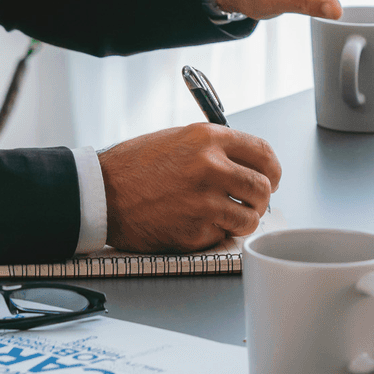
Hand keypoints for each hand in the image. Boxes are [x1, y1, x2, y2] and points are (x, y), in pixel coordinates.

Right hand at [99, 123, 281, 250]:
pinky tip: (197, 223)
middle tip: (252, 201)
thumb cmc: (134, 166)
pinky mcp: (195, 231)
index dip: (272, 169)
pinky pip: (222, 235)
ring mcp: (204, 201)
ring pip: (250, 217)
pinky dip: (215, 233)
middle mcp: (210, 167)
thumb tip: (249, 164)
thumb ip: (216, 148)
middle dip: (262, 198)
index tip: (271, 177)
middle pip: (263, 187)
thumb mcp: (178, 139)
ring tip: (227, 215)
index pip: (263, 153)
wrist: (101, 194)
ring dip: (243, 219)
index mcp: (208, 139)